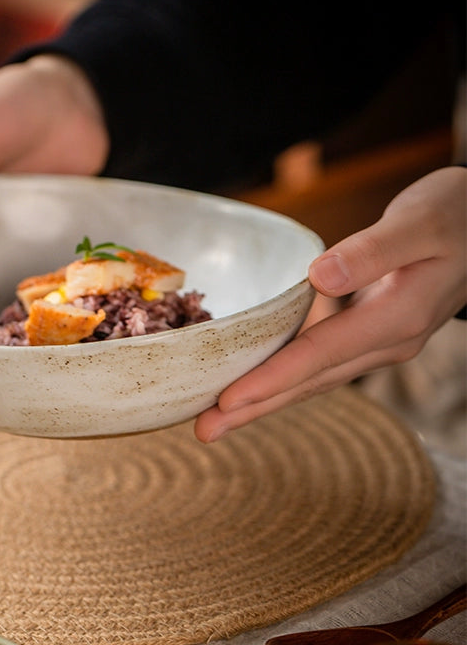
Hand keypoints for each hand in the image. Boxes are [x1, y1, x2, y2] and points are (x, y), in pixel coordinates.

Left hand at [194, 166, 466, 441]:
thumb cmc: (454, 213)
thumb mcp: (420, 222)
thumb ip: (373, 250)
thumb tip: (320, 277)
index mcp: (398, 317)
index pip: (322, 354)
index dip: (273, 378)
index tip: (228, 399)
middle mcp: (388, 342)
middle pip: (310, 381)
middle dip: (256, 408)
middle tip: (204, 431)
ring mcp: (381, 344)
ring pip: (313, 380)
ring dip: (265, 402)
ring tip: (216, 421)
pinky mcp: (371, 336)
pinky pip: (320, 366)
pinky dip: (284, 379)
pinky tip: (253, 388)